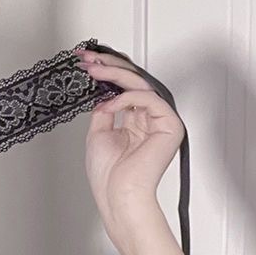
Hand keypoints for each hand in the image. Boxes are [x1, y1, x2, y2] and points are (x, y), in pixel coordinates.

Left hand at [75, 49, 184, 233]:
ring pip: (141, 85)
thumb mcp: (98, 134)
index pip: (124, 89)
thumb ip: (103, 111)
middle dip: (109, 67)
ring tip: (93, 69)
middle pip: (134, 82)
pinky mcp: (169, 126)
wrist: (118, 195)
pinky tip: (108, 104)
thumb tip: (101, 93)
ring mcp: (161, 121)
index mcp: (135, 122)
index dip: (106, 73)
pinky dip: (126, 98)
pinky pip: (149, 100)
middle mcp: (150, 119)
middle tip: (88, 58)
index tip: (85, 62)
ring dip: (115, 74)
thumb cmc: (109, 175)